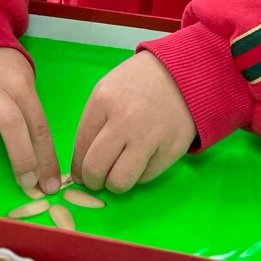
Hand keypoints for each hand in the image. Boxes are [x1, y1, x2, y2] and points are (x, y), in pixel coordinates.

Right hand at [0, 47, 61, 193]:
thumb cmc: (2, 76)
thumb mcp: (23, 87)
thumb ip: (29, 121)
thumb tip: (43, 171)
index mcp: (20, 85)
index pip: (38, 124)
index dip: (46, 157)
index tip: (51, 187)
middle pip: (11, 120)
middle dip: (22, 157)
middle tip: (26, 183)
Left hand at [73, 52, 195, 192]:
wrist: (183, 75)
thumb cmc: (139, 83)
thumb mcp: (108, 90)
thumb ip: (93, 123)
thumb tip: (81, 164)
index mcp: (103, 101)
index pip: (81, 147)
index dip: (77, 167)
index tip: (80, 174)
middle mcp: (124, 121)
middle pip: (96, 169)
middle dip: (92, 181)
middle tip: (96, 180)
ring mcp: (149, 137)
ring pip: (120, 181)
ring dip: (114, 184)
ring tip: (117, 175)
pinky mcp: (170, 150)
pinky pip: (145, 178)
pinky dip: (139, 175)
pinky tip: (141, 160)